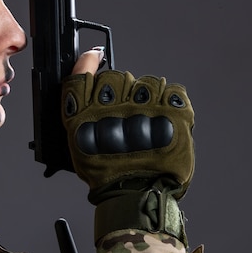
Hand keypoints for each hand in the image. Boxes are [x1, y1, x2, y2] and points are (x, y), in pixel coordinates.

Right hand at [62, 49, 194, 201]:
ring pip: (147, 82)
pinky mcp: (172, 111)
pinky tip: (165, 118)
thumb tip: (86, 77)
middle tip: (126, 111)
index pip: (83, 73)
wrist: (137, 196)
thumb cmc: (107, 174)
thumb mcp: (78, 142)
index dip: (88, 62)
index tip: (94, 57)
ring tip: (148, 119)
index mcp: (86, 112)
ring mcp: (144, 106)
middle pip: (117, 76)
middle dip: (121, 89)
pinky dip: (171, 101)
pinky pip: (173, 91)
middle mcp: (113, 105)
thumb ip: (79, 110)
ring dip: (148, 95)